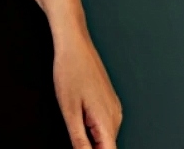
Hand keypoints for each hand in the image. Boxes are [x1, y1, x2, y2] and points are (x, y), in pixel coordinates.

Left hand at [53, 31, 122, 147]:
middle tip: (75, 129)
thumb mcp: (69, 109)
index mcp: (107, 121)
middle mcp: (115, 116)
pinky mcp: (109, 102)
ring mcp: (114, 108)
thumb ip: (78, 138)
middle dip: (91, 147)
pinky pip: (102, 122)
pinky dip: (91, 125)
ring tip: (74, 116)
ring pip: (104, 135)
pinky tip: (78, 111)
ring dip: (90, 136)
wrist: (75, 45)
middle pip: (107, 145)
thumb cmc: (70, 70)